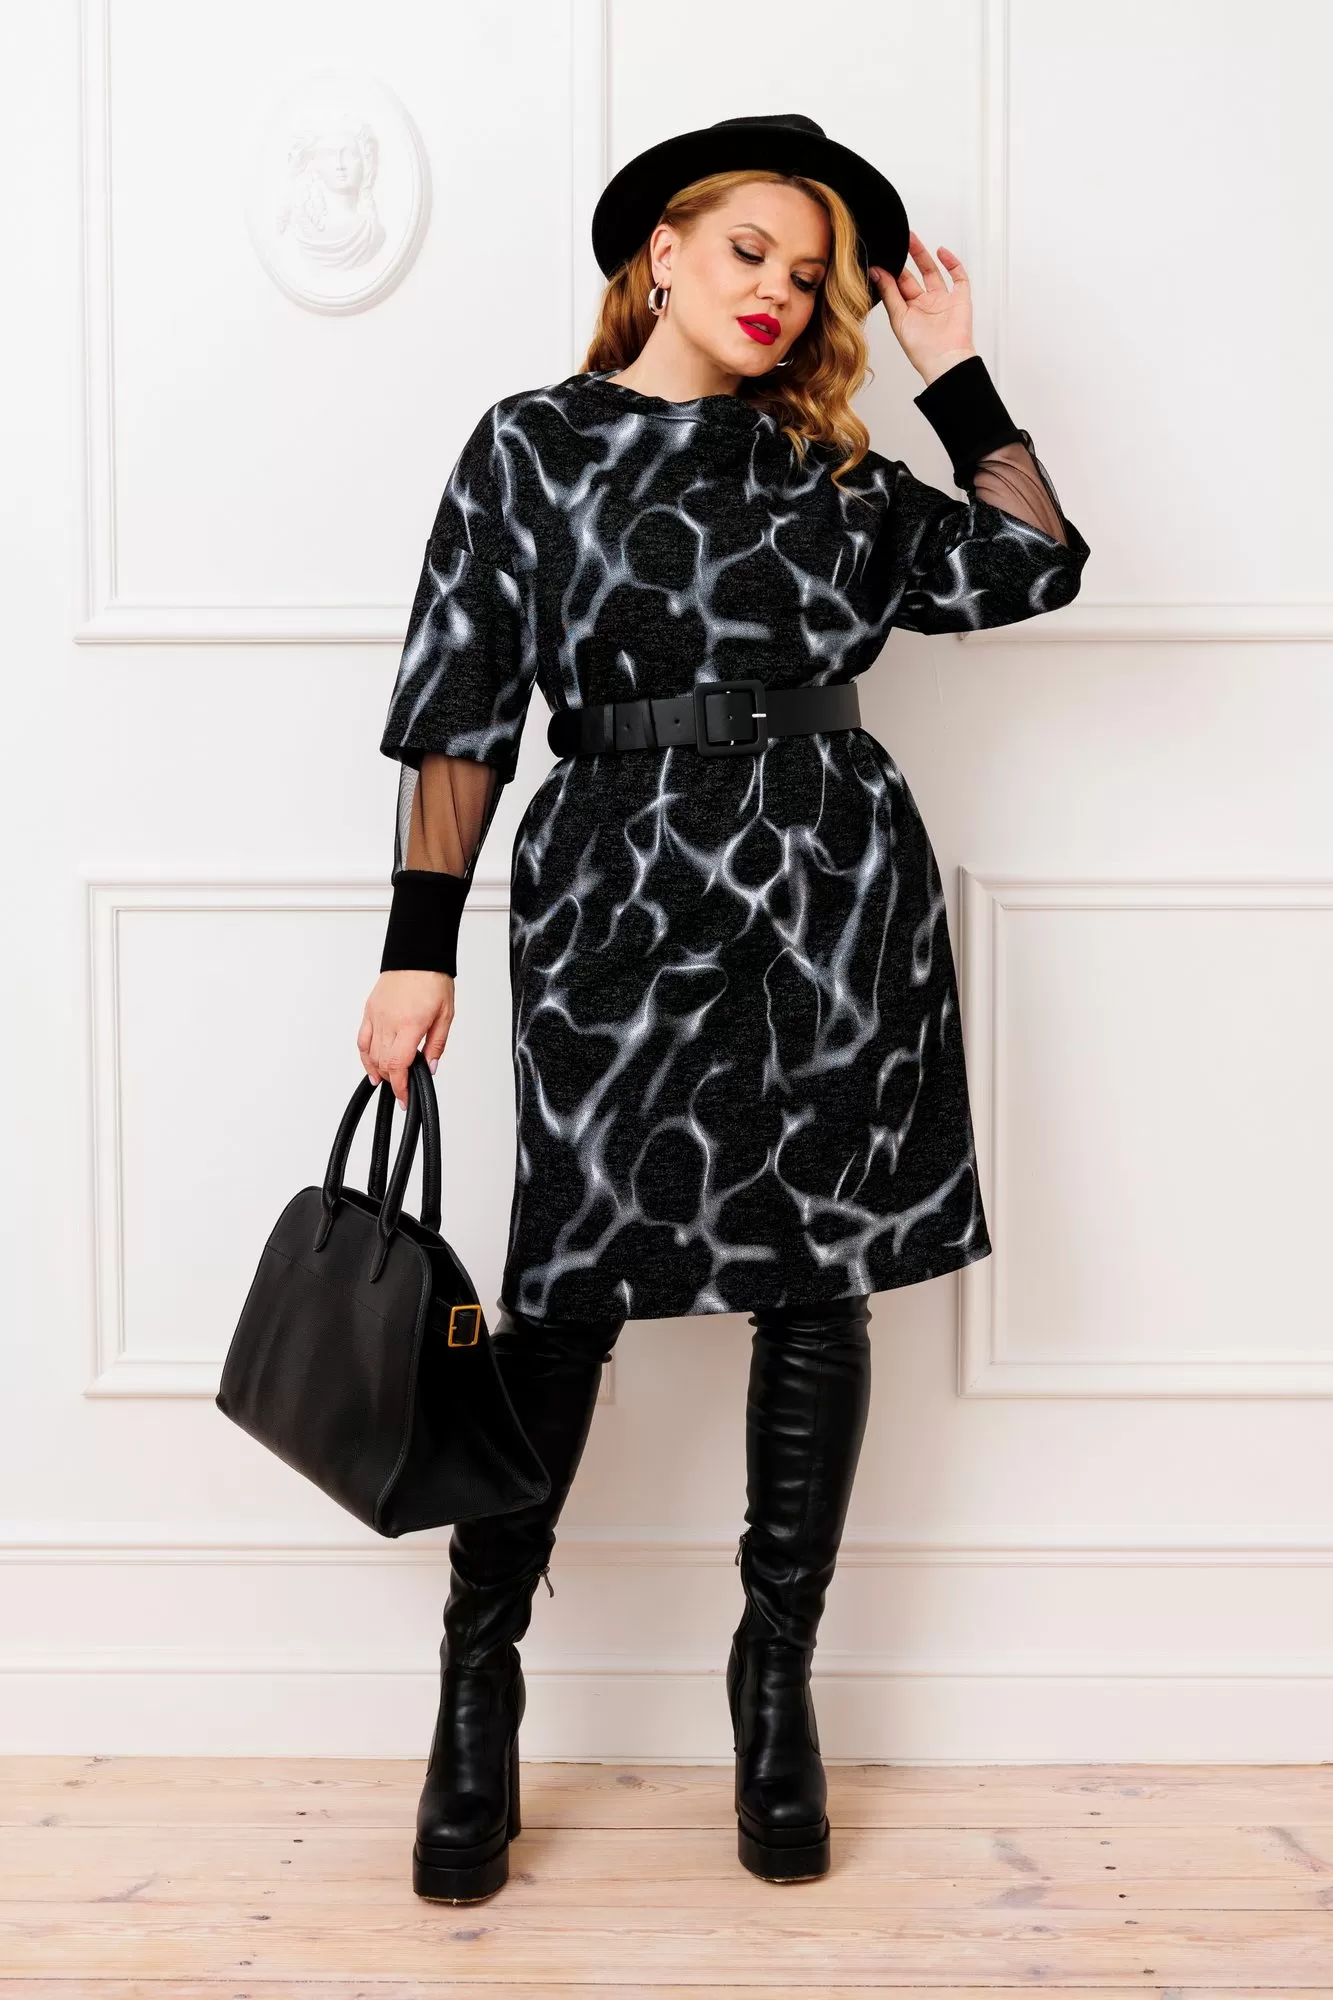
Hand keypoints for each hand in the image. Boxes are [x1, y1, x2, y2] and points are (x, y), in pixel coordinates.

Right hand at [357, 969, 453, 1109]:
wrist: (417, 955)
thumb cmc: (433, 980)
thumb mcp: (446, 1015)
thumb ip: (436, 1045)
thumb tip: (430, 1068)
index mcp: (410, 1024)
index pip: (399, 1064)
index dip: (400, 1086)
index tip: (404, 1097)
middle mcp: (389, 1021)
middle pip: (384, 1063)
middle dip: (393, 1080)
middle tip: (403, 1088)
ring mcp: (376, 1016)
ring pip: (371, 1054)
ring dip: (379, 1071)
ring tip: (388, 1081)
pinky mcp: (369, 1011)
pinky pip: (362, 1040)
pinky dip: (365, 1056)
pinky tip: (371, 1066)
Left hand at [868, 229, 977, 385]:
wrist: (945, 360)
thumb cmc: (921, 349)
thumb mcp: (898, 318)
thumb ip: (888, 293)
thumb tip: (875, 271)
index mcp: (909, 311)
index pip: (898, 285)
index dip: (891, 271)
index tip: (882, 256)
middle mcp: (925, 304)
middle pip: (914, 275)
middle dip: (905, 258)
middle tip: (896, 241)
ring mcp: (943, 300)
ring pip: (933, 272)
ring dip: (923, 255)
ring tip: (911, 239)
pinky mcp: (960, 299)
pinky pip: (958, 276)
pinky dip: (952, 263)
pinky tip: (941, 251)